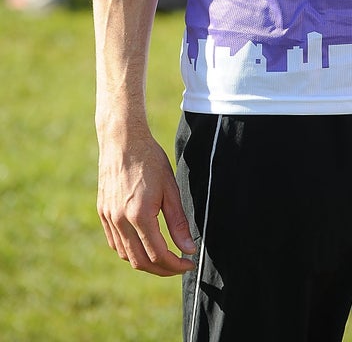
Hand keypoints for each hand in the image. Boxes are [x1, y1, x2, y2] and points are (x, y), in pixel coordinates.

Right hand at [97, 126, 196, 275]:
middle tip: (178, 266)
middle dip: (162, 270)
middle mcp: (120, 221)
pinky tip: (143, 246)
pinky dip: (130, 251)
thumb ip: (179, 222)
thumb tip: (188, 249)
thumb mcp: (170, 188)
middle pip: (141, 262)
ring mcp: (109, 218)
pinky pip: (115, 243)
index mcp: (139, 215)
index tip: (188, 263)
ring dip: (145, 263)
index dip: (175, 265)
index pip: (158, 254)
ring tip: (164, 258)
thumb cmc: (150, 160)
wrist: (123, 140)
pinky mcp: (103, 213)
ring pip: (126, 255)